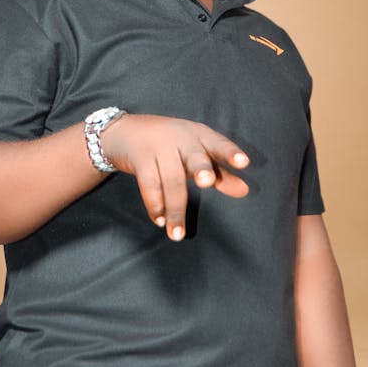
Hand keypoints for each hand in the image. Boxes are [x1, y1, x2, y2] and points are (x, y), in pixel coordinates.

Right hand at [101, 113, 249, 240]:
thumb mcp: (194, 152)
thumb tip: (245, 190)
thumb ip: (219, 172)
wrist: (122, 131)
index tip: (244, 162)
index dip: (230, 152)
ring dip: (174, 209)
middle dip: (201, 168)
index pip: (218, 143)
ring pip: (171, 180)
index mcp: (198, 134)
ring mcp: (158, 146)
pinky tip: (159, 220)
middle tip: (206, 182)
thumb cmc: (167, 145)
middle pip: (194, 156)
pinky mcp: (139, 157)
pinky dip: (154, 204)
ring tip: (177, 235)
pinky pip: (148, 184)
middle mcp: (181, 137)